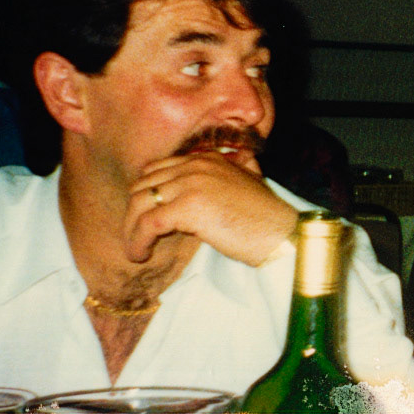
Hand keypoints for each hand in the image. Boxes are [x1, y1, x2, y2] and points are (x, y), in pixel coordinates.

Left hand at [125, 150, 299, 264]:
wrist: (282, 234)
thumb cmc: (267, 217)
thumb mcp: (250, 182)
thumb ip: (236, 169)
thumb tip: (234, 165)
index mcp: (206, 159)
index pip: (156, 170)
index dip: (146, 195)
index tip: (146, 218)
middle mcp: (194, 165)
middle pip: (142, 186)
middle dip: (134, 213)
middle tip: (139, 237)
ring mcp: (190, 184)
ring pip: (140, 205)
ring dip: (131, 230)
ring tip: (136, 250)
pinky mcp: (187, 207)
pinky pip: (147, 223)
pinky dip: (137, 241)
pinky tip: (141, 254)